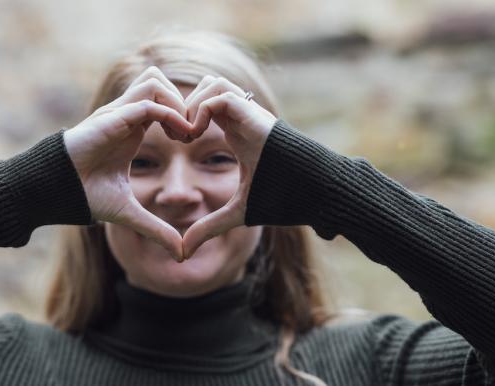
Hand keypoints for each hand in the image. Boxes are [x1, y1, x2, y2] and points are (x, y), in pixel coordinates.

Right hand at [63, 66, 191, 261]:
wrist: (52, 192)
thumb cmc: (84, 196)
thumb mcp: (129, 213)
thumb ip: (156, 229)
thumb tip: (180, 255)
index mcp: (131, 129)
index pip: (161, 101)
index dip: (182, 114)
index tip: (193, 140)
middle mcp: (125, 116)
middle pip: (159, 82)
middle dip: (183, 101)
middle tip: (192, 132)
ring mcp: (117, 114)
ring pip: (154, 82)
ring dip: (176, 103)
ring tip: (185, 133)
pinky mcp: (111, 119)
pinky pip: (146, 103)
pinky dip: (168, 114)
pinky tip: (178, 138)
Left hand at [182, 75, 277, 258]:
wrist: (317, 190)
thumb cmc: (285, 198)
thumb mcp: (238, 212)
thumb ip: (209, 226)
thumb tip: (184, 252)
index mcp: (238, 133)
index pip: (206, 107)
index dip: (185, 119)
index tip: (177, 143)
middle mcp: (243, 118)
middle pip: (207, 87)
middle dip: (185, 105)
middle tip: (177, 134)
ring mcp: (250, 113)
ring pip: (212, 84)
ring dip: (193, 104)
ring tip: (187, 134)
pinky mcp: (254, 115)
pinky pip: (220, 95)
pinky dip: (202, 110)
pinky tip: (196, 135)